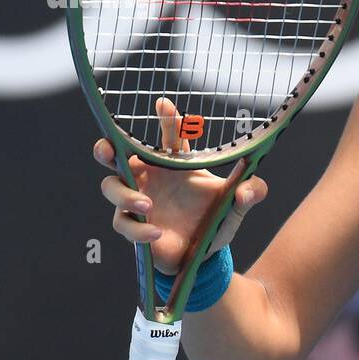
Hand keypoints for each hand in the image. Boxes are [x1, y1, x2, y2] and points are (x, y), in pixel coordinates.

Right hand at [94, 97, 267, 274]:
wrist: (204, 255)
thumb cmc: (214, 220)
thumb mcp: (237, 205)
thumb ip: (252, 192)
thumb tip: (248, 189)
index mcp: (175, 165)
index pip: (169, 137)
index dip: (167, 121)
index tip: (164, 104)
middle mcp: (150, 178)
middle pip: (116, 156)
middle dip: (106, 148)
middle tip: (108, 148)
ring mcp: (137, 201)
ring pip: (112, 188)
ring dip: (126, 194)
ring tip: (147, 204)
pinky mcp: (134, 226)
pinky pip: (125, 223)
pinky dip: (139, 229)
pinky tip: (156, 233)